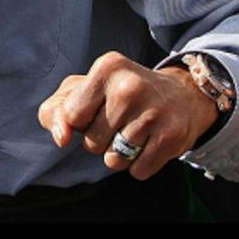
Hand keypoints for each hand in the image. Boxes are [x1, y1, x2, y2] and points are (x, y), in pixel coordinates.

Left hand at [37, 52, 219, 179]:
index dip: (82, 122)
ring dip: (121, 154)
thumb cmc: (122, 94)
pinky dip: (141, 164)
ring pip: (113, 161)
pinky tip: (151, 142)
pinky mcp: (171, 135)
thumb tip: (60, 138)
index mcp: (107, 67)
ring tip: (137, 131)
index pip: (73, 116)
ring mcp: (153, 111)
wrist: (182, 95)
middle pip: (91, 142)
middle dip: (102, 139)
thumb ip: (56, 112)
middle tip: (123, 120)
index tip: (99, 109)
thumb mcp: (85, 90)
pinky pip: (138, 171)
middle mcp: (130, 86)